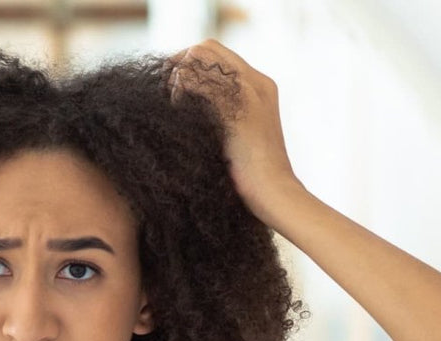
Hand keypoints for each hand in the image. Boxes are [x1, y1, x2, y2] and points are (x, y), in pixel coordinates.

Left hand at [168, 40, 301, 221]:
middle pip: (206, 47)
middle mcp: (257, 82)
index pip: (216, 52)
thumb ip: (221, 113)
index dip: (188, 61)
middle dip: (178, 63)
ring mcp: (250, 92)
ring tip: (174, 104)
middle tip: (166, 88)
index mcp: (260, 85)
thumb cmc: (251, 175)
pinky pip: (197, 81)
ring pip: (200, 59)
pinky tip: (177, 111)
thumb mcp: (235, 134)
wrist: (275, 194)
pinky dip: (180, 91)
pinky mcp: (239, 107)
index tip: (171, 83)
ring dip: (178, 77)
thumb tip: (189, 106)